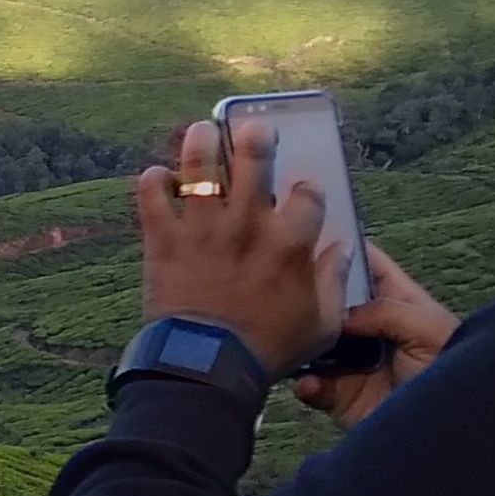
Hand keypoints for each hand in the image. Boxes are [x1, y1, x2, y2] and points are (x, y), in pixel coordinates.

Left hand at [133, 116, 341, 372]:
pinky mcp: (164, 240)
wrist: (208, 367)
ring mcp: (203, 229)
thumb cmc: (269, 349)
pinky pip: (151, 196)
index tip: (301, 192)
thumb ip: (335, 281)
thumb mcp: (322, 323)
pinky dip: (152, 182)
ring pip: (199, 167)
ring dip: (200, 143)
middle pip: (254, 159)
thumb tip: (343, 250)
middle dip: (255, 137)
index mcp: (291, 242)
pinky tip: (158, 178)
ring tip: (201, 132)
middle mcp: (248, 225)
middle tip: (251, 128)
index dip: (307, 189)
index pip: (308, 193)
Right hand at [293, 243, 459, 422]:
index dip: (344, 246)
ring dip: (300, 340)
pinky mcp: (340, 395)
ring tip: (289, 338)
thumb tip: (339, 313)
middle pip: (330, 300)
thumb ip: (386, 311)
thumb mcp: (429, 329)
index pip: (367, 265)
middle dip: (309, 293)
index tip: (313, 232)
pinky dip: (305, 384)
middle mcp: (369, 328)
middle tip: (284, 286)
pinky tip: (309, 383)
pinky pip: (312, 385)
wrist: (451, 432)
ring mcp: (352, 362)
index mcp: (397, 303)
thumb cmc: (452, 371)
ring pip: (312, 341)